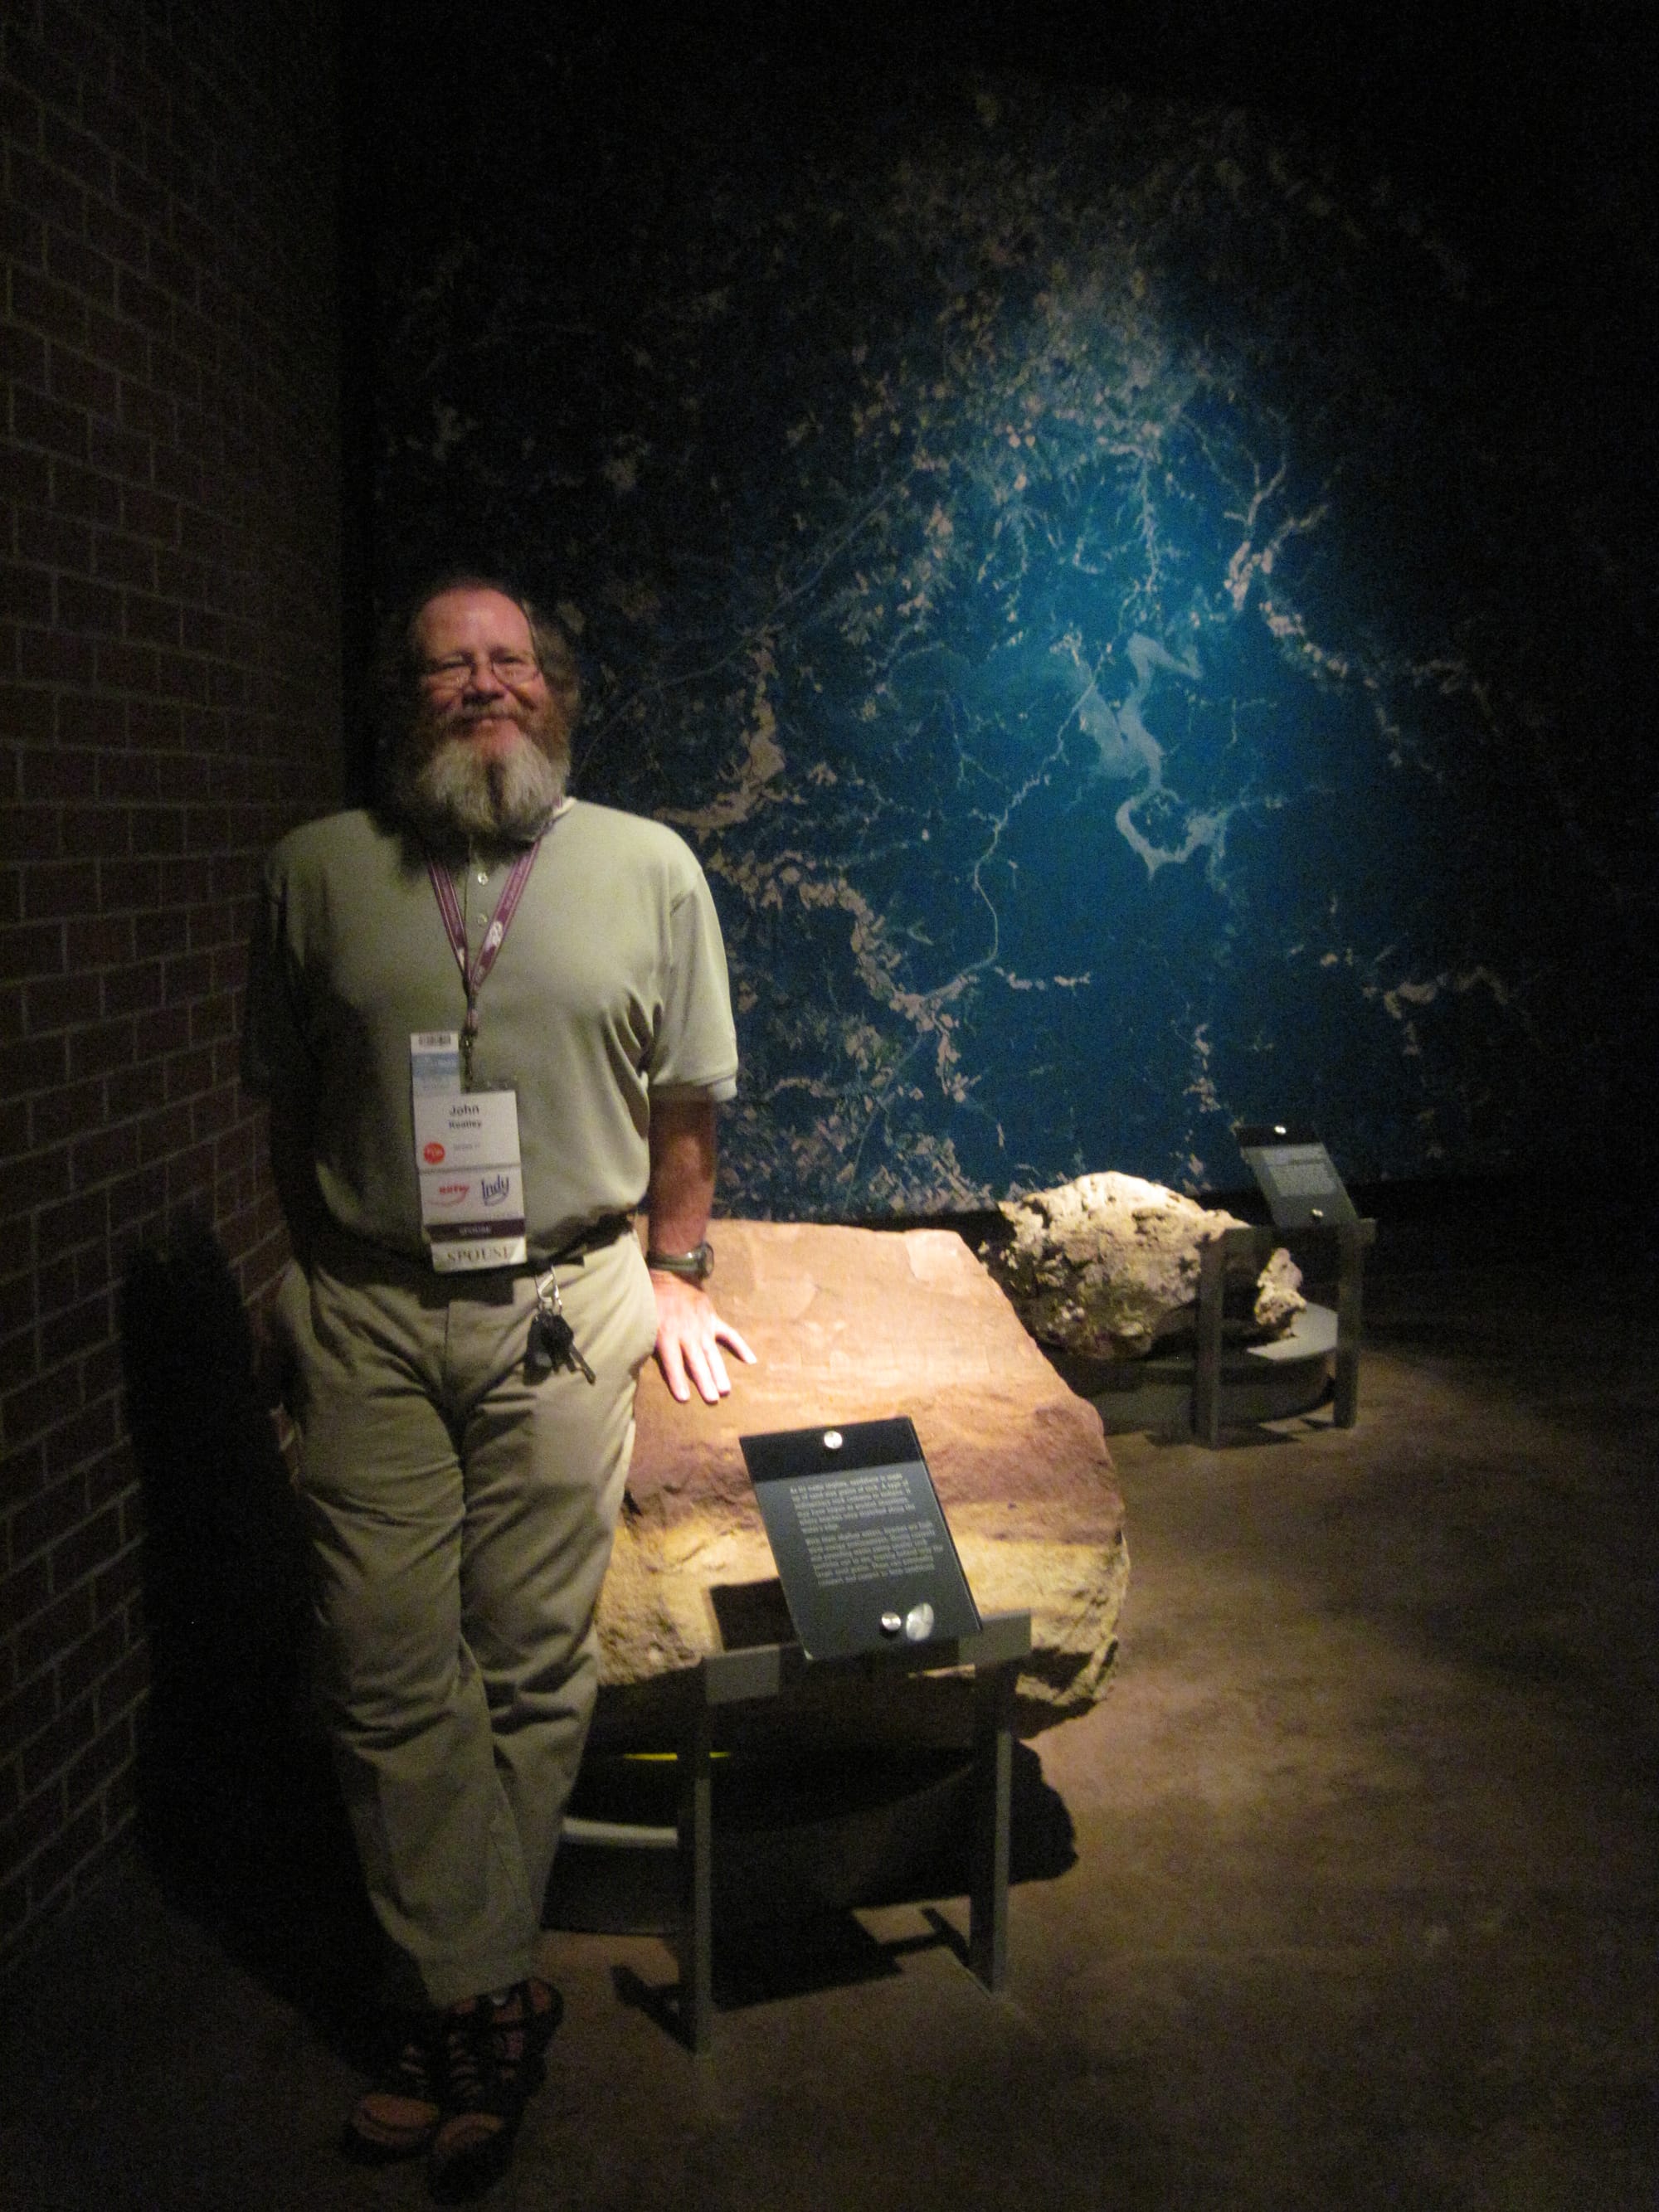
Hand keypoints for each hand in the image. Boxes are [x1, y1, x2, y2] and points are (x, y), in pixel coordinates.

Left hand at [650, 1270, 756, 1404]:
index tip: (684, 1398)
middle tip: (712, 1399)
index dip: (678, 1381)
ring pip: (713, 1353)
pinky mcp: (714, 1319)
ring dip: (720, 1372)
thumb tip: (637, 1359)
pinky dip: (741, 1347)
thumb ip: (646, 1339)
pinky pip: (730, 1334)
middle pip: (696, 1362)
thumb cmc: (653, 1298)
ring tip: (726, 1389)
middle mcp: (687, 1333)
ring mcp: (704, 1326)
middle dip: (704, 1381)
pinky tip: (751, 1360)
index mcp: (667, 1334)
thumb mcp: (643, 1318)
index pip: (673, 1363)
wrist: (671, 1273)